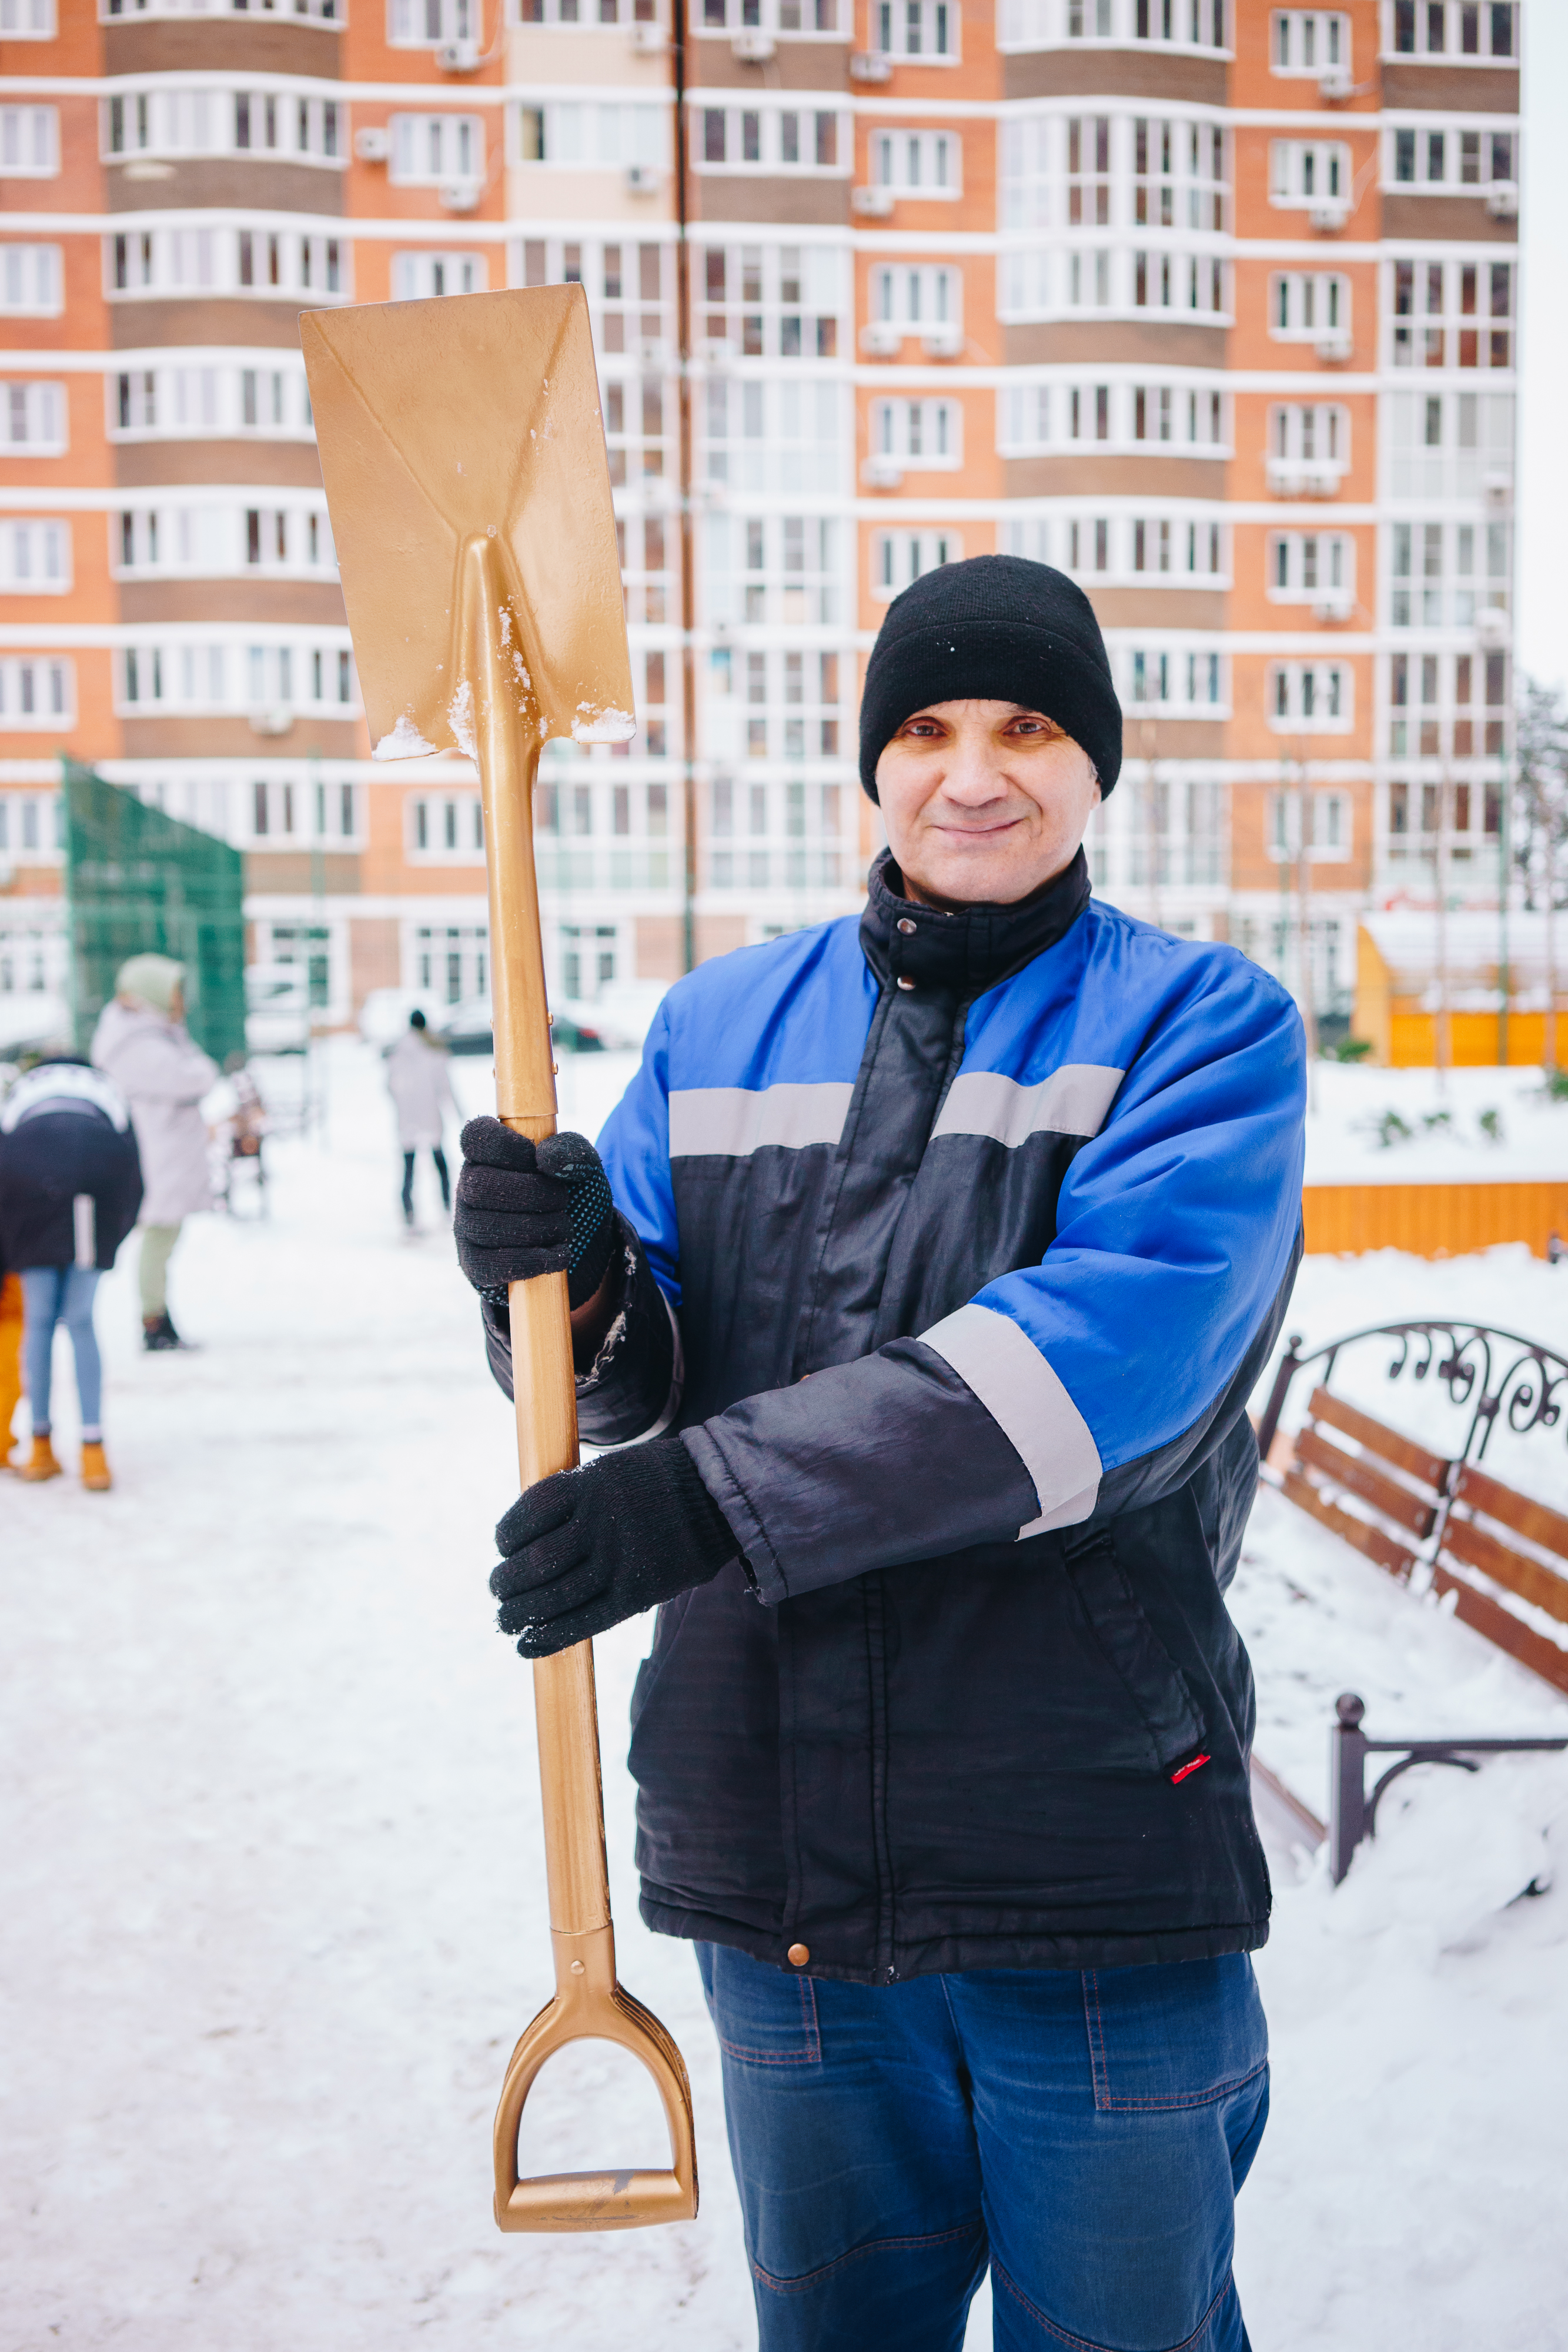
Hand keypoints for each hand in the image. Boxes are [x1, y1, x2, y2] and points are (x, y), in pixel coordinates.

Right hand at [454, 1116, 614, 1308]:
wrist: (581, 1249)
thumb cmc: (572, 1197)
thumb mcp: (583, 1168)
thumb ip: (572, 1150)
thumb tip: (546, 1156)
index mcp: (489, 1155)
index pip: (475, 1136)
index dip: (504, 1144)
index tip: (535, 1156)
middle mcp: (469, 1188)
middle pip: (481, 1185)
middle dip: (533, 1193)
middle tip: (562, 1200)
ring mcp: (468, 1227)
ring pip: (486, 1226)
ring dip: (538, 1227)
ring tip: (564, 1228)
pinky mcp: (475, 1265)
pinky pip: (491, 1265)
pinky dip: (531, 1260)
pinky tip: (557, 1255)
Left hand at [491, 1440, 740, 1655]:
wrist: (718, 1498)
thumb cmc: (655, 1484)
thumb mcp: (611, 1473)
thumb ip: (573, 1499)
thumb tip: (527, 1538)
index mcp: (590, 1485)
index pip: (528, 1516)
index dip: (506, 1537)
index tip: (502, 1547)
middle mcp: (600, 1523)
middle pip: (535, 1562)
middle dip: (505, 1582)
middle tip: (497, 1589)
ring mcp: (619, 1561)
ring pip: (553, 1596)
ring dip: (519, 1613)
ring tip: (505, 1619)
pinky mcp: (636, 1594)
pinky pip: (583, 1622)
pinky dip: (548, 1637)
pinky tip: (526, 1644)